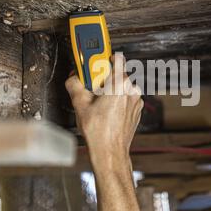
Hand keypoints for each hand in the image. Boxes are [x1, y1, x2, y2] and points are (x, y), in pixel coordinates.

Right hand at [65, 53, 143, 168]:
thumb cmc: (99, 132)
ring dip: (111, 91)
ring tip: (98, 103)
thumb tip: (73, 78)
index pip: (117, 58)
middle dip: (104, 78)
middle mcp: (131, 90)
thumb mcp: (80, 105)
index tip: (95, 60)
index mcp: (120, 84)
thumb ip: (75, 85)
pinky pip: (126, 98)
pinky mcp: (137, 110)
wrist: (110, 152)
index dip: (104, 58)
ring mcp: (136, 101)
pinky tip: (106, 111)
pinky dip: (117, 100)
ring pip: (122, 87)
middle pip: (117, 74)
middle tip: (91, 87)